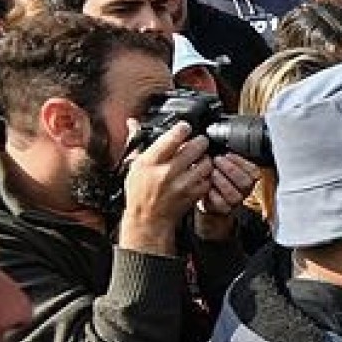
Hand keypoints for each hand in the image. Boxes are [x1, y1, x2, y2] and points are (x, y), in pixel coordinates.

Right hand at [119, 122, 213, 255]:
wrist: (149, 218)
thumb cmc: (139, 193)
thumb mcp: (134, 166)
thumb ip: (136, 142)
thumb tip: (132, 122)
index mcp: (150, 162)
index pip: (172, 138)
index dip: (183, 128)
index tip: (185, 127)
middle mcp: (167, 172)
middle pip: (195, 147)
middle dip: (199, 141)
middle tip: (199, 142)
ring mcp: (182, 184)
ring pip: (206, 162)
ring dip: (206, 158)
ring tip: (200, 159)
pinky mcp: (193, 194)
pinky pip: (209, 178)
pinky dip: (208, 175)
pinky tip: (201, 174)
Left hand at [194, 153, 259, 240]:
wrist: (206, 197)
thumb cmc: (214, 178)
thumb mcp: (222, 164)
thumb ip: (226, 157)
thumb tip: (218, 145)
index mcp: (248, 177)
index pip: (254, 171)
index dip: (240, 162)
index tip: (227, 154)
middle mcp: (244, 190)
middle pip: (245, 182)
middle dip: (230, 169)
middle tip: (217, 161)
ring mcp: (235, 201)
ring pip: (234, 194)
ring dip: (221, 181)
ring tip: (212, 173)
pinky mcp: (224, 210)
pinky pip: (221, 204)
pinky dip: (213, 195)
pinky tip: (207, 187)